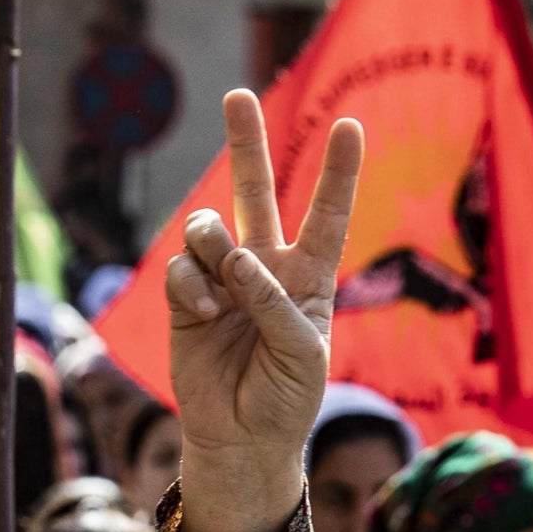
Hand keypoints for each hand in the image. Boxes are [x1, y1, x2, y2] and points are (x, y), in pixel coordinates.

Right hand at [168, 90, 363, 531]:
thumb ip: (274, 301)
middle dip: (245, 142)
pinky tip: (206, 316)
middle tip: (237, 94)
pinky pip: (182, 267)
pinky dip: (193, 288)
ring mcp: (222, 279)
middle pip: (255, 192)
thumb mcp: (302, 353)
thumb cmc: (287, 398)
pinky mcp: (185, 296)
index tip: (350, 125)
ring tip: (225, 292)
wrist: (242, 437)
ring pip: (209, 227)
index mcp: (309, 278)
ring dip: (214, 248)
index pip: (326, 216)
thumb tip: (234, 256)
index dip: (336, 173)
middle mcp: (265, 268)